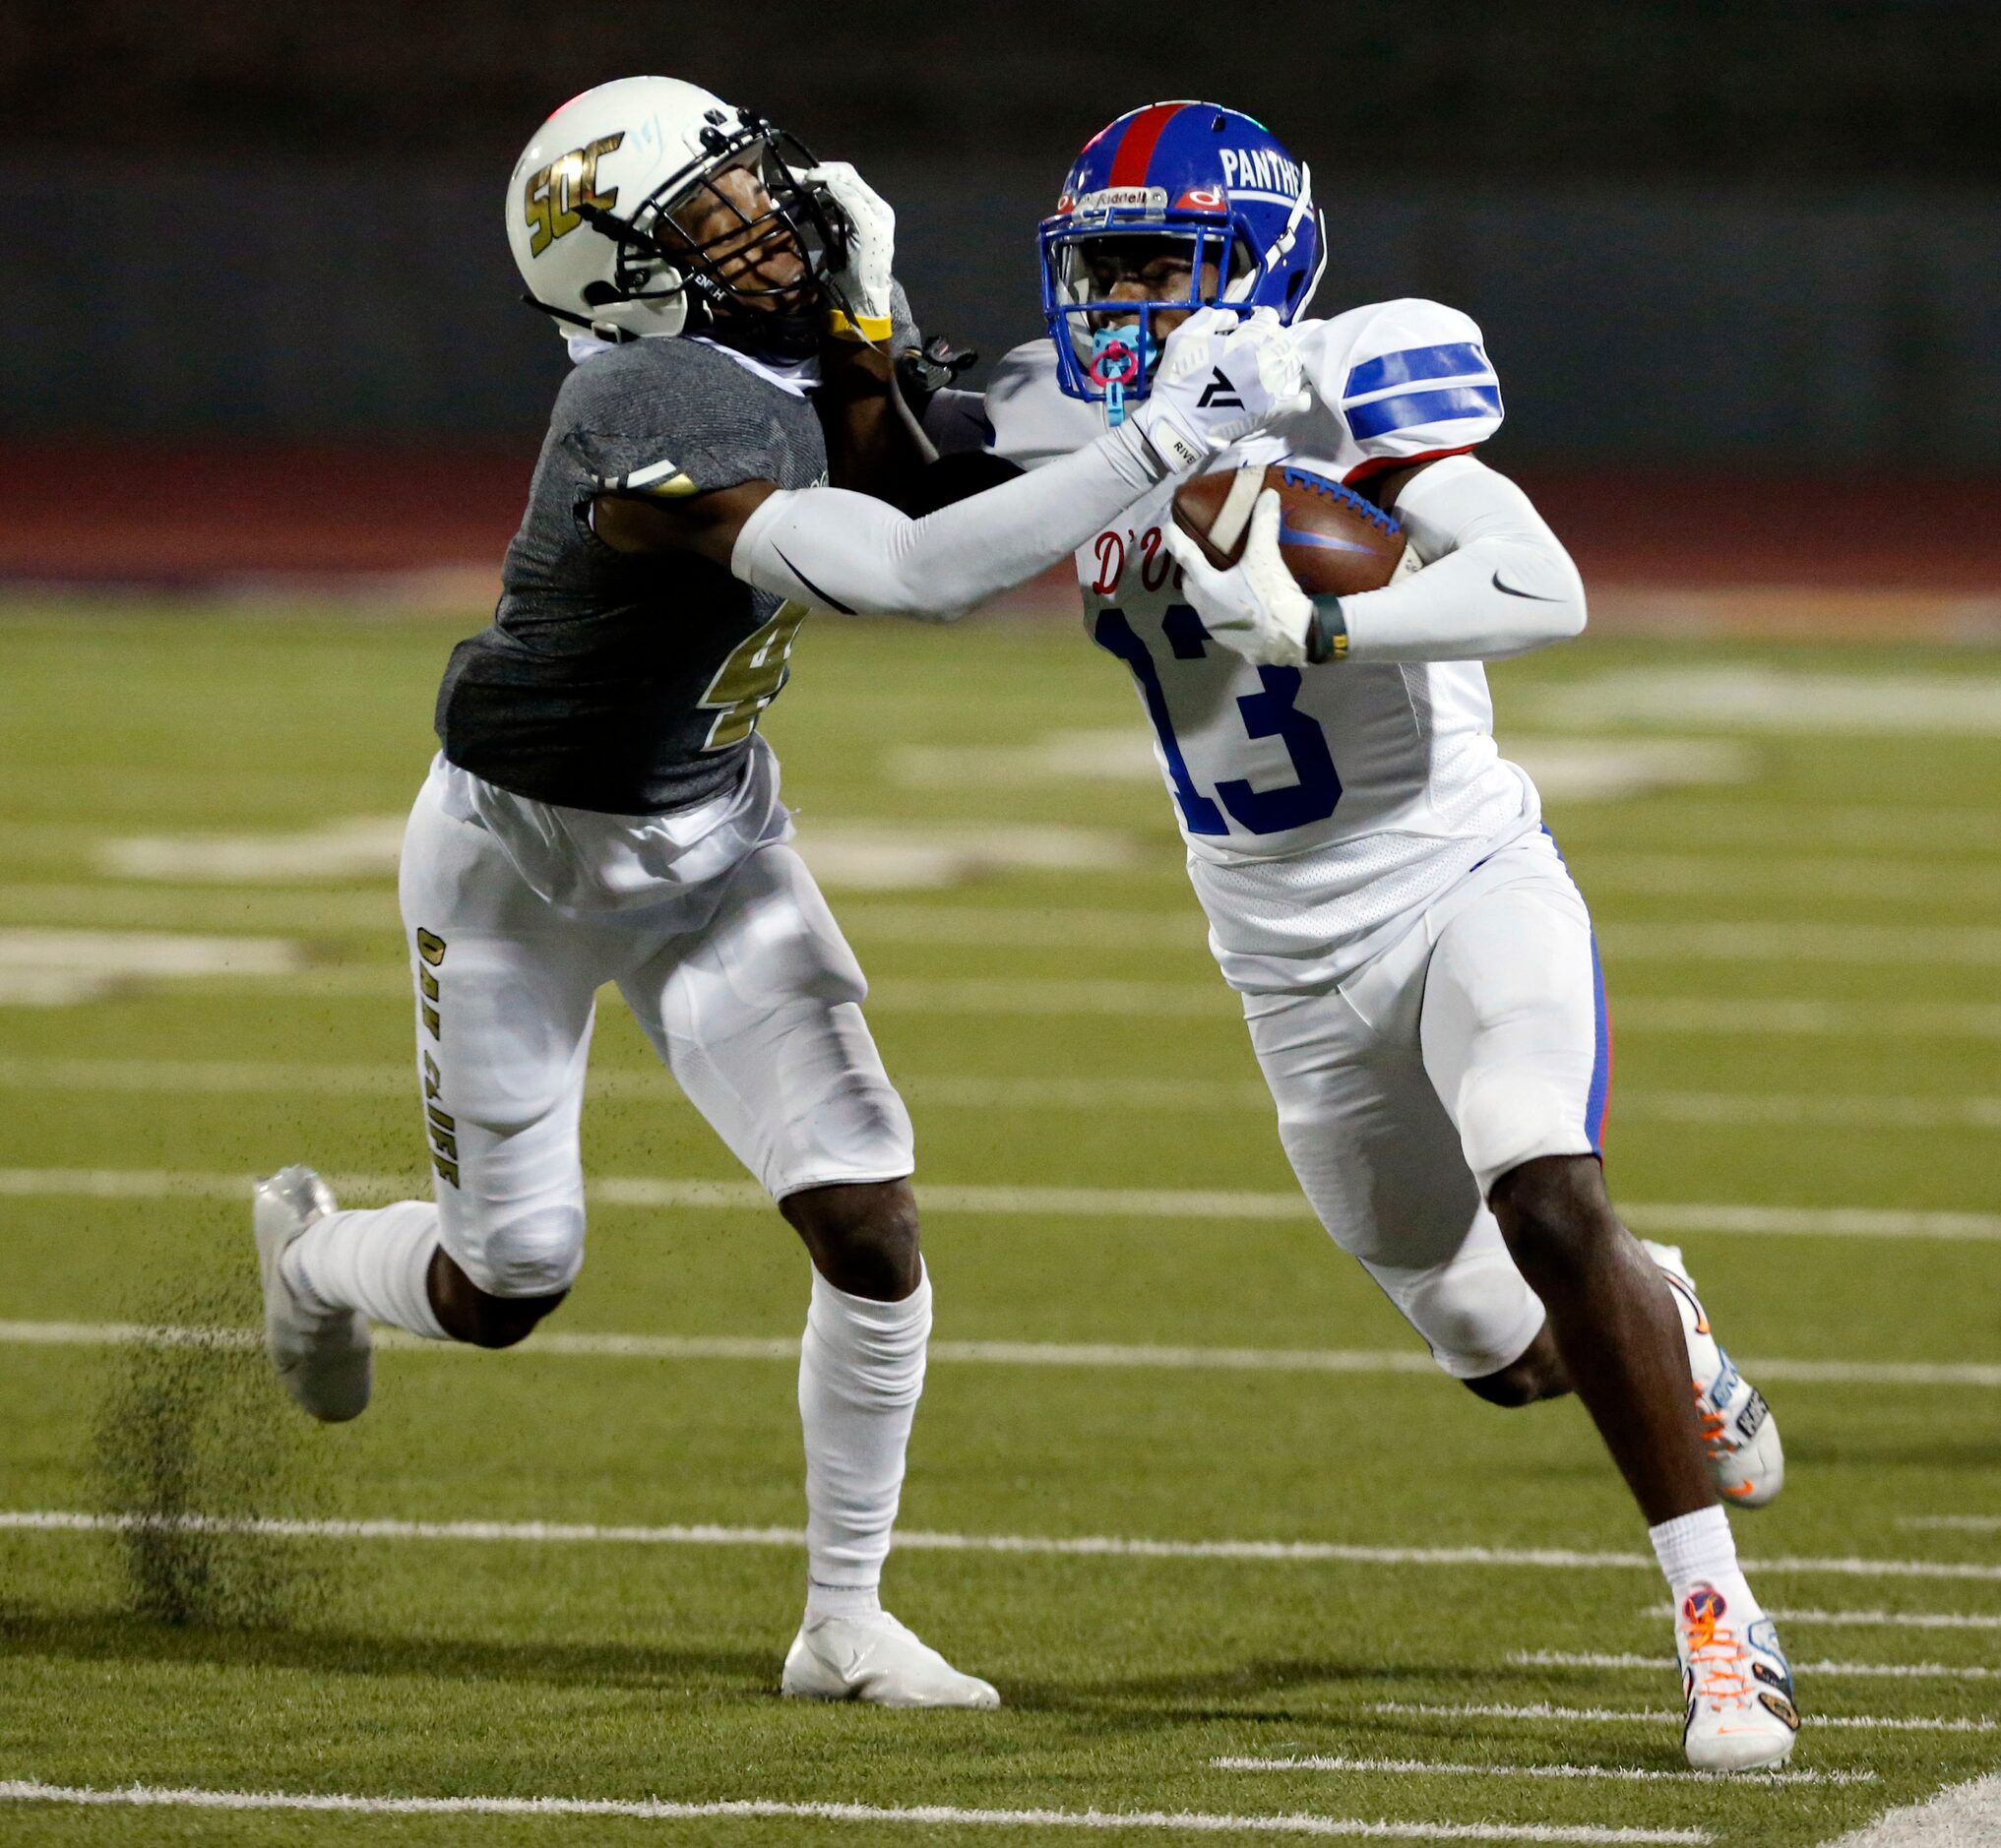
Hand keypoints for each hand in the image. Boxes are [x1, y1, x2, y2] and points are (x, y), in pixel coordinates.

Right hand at [805, 161, 894, 343]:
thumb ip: (853, 202)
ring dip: (809, 191)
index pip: (849, 177)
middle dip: (814, 178)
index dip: (827, 172)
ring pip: (827, 196)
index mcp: (875, 206)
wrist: (860, 300)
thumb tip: (830, 180)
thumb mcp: (867, 232)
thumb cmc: (868, 268)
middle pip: (837, 182)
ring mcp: (850, 220)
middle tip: (789, 178)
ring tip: (788, 190)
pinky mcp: (837, 232)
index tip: (806, 178)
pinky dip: (809, 207)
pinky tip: (796, 208)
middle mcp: (864, 208)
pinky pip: (822, 212)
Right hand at [1130, 307, 1309, 472]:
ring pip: (1293, 365)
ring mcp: (1269, 387)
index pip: (1269, 319)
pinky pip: (1298, 402)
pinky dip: (1301, 395)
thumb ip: (1209, 318)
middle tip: (1265, 344)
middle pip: (1285, 341)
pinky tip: (1298, 392)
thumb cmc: (1178, 379)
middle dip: (1277, 338)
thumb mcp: (1183, 337)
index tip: (1256, 323)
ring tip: (1275, 364)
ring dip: (1287, 360)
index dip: (1263, 318)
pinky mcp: (1270, 411)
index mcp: (1243, 341)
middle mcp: (1262, 361)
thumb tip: (1233, 316)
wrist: (1179, 423)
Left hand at [1162, 488, 1338, 667]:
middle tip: (1200, 556)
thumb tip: (1268, 495)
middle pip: (1191, 585)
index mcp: (1206, 586)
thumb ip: (1263, 525)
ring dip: (1210, 590)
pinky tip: (1241, 600)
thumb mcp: (1266, 558)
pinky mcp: (1234, 642)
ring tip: (1223, 576)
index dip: (1176, 541)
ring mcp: (1218, 629)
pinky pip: (1223, 619)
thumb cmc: (1269, 598)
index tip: (1167, 529)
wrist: (1290, 641)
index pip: (1185, 557)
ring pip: (1205, 604)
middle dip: (1192, 570)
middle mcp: (1205, 609)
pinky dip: (1227, 606)